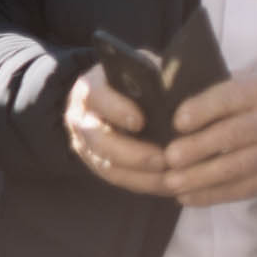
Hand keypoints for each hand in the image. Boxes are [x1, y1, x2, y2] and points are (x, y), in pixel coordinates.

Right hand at [65, 64, 173, 194]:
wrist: (121, 95)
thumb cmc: (140, 80)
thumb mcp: (144, 71)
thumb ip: (155, 80)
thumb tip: (176, 92)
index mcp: (90, 88)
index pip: (96, 97)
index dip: (116, 109)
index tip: (140, 121)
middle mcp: (80, 117)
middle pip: (97, 140)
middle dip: (132, 153)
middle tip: (164, 159)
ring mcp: (85, 144)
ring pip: (107, 166)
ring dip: (142, 176)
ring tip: (174, 179)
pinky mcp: (97, 164)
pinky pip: (119, 180)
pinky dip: (145, 185)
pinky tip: (170, 185)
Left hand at [162, 72, 256, 206]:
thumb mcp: (247, 82)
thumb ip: (213, 90)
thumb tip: (162, 96)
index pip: (230, 98)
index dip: (202, 110)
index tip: (176, 122)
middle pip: (234, 135)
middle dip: (198, 148)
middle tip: (168, 158)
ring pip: (239, 166)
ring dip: (202, 177)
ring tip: (172, 183)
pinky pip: (247, 188)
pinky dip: (216, 195)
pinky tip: (190, 197)